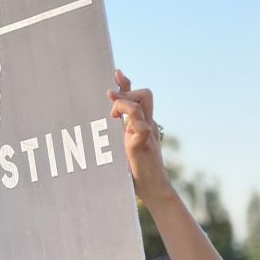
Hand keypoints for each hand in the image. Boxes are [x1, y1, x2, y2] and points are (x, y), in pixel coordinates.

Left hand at [106, 69, 170, 206]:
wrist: (152, 187)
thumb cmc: (136, 167)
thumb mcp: (125, 143)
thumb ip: (119, 129)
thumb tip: (107, 118)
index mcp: (142, 122)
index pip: (138, 95)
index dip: (127, 83)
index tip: (116, 72)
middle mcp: (148, 124)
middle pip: (145, 94)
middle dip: (126, 94)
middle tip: (113, 112)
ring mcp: (148, 133)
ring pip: (139, 107)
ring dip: (123, 106)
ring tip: (113, 119)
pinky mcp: (144, 145)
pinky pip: (141, 127)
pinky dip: (131, 127)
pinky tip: (124, 136)